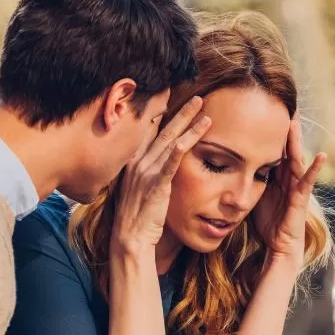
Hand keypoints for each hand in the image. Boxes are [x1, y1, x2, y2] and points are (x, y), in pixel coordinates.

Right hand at [112, 97, 211, 254]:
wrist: (129, 237)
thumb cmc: (136, 215)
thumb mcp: (137, 187)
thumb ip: (147, 171)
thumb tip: (158, 163)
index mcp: (132, 161)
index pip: (148, 130)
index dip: (160, 112)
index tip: (172, 97)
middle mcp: (138, 162)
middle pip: (163, 130)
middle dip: (181, 113)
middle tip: (197, 98)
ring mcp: (147, 172)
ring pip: (171, 142)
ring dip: (190, 125)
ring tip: (205, 112)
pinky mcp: (157, 184)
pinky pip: (171, 162)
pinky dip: (183, 147)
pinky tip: (193, 136)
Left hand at [251, 114, 325, 267]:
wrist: (278, 245)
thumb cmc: (266, 221)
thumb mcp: (252, 194)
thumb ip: (245, 177)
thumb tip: (224, 163)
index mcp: (275, 174)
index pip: (271, 147)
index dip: (268, 130)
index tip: (263, 109)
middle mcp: (287, 177)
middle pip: (284, 147)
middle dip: (284, 127)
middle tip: (282, 104)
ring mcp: (296, 186)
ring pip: (295, 157)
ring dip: (296, 139)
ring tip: (295, 120)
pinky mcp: (301, 198)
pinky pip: (308, 181)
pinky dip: (315, 168)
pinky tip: (321, 155)